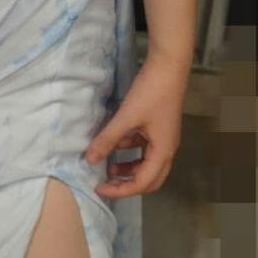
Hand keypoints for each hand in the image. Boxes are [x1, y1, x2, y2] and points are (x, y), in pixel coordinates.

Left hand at [83, 53, 189, 198]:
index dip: (120, 190)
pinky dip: (131, 150)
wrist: (168, 66)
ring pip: (148, 164)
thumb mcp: (126, 117)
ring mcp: (164, 138)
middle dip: (128, 185)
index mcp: (163, 152)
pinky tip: (116, 142)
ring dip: (129, 169)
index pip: (142, 183)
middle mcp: (167, 149)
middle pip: (150, 179)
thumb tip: (89, 159)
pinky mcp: (159, 127)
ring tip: (109, 166)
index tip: (99, 188)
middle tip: (106, 184)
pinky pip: (145, 147)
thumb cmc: (151, 93)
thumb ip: (107, 139)